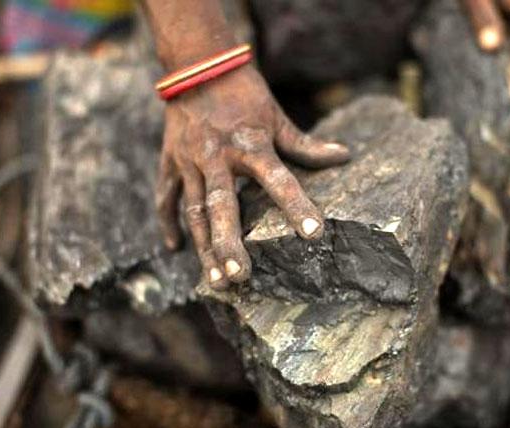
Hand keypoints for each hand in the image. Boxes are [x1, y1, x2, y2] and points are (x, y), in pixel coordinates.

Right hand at [155, 65, 349, 289]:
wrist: (198, 64)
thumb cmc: (245, 94)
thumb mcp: (277, 116)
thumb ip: (306, 144)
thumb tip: (344, 156)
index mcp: (251, 144)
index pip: (279, 179)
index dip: (297, 206)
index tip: (313, 234)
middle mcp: (217, 156)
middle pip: (222, 206)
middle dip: (229, 243)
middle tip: (240, 277)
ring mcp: (189, 161)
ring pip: (193, 210)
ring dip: (203, 247)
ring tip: (214, 281)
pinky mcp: (169, 161)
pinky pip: (165, 197)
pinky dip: (168, 223)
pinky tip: (175, 250)